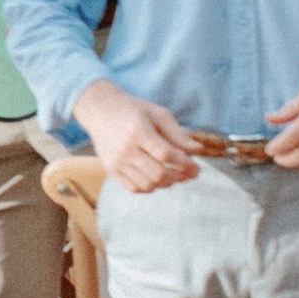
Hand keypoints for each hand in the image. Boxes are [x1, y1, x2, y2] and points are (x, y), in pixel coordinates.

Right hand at [74, 78, 200, 193]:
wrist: (99, 110)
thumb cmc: (132, 110)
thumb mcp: (157, 114)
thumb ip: (178, 133)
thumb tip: (198, 150)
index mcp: (138, 132)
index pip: (166, 155)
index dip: (185, 164)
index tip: (196, 167)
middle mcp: (125, 149)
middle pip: (158, 173)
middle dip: (180, 177)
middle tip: (190, 174)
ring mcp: (116, 161)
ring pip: (147, 184)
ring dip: (166, 183)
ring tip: (175, 176)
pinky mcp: (111, 169)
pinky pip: (134, 188)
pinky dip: (150, 187)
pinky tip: (158, 179)